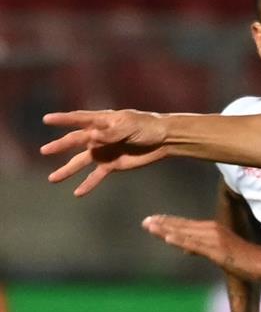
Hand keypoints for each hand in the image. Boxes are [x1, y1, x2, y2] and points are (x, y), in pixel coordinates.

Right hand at [41, 109, 168, 195]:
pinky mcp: (112, 164)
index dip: (63, 119)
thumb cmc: (148, 126)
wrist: (164, 140)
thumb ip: (111, 132)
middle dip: (60, 145)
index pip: (79, 119)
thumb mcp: (130, 125)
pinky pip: (97, 176)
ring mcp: (104, 151)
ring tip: (53, 179)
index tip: (47, 119)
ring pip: (81, 162)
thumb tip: (93, 138)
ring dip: (67, 170)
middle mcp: (99, 136)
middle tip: (44, 150)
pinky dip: (88, 184)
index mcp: (103, 121)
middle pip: (76, 141)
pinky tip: (77, 193)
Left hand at [142, 215, 260, 277]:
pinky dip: (182, 240)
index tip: (152, 220)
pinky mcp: (218, 250)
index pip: (186, 224)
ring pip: (186, 233)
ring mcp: (215, 239)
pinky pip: (196, 245)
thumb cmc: (245, 258)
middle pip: (183, 226)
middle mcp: (213, 230)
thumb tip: (183, 249)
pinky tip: (168, 238)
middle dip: (164, 223)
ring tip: (150, 226)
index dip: (169, 221)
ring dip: (167, 229)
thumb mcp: (219, 252)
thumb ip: (201, 248)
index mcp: (213, 229)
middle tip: (145, 221)